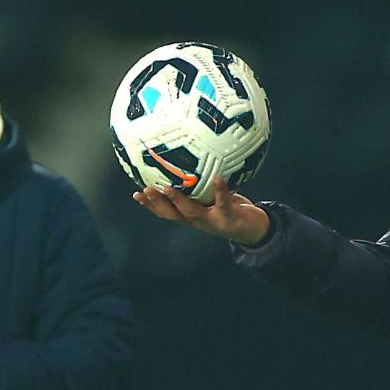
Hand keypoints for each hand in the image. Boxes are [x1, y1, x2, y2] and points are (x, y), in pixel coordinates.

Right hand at [133, 176, 269, 244]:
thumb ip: (201, 185)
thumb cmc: (230, 208)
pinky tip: (219, 177)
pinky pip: (224, 201)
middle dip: (157, 203)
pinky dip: (221, 189)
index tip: (136, 194)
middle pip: (172, 214)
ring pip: (191, 212)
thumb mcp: (213, 198)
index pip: (166, 211)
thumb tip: (190, 159)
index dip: (150, 205)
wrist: (254, 229)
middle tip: (145, 190)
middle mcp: (198, 221)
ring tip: (169, 187)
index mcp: (191, 216)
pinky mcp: (229, 217)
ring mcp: (212, 220)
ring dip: (179, 201)